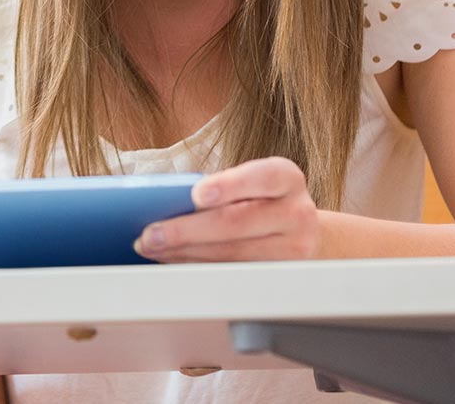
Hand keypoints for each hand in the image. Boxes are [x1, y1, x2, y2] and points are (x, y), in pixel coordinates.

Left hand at [136, 156, 320, 261]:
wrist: (303, 232)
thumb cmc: (263, 199)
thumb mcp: (252, 183)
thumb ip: (221, 186)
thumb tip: (166, 200)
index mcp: (286, 178)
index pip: (261, 177)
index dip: (229, 185)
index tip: (196, 194)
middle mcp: (297, 212)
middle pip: (238, 222)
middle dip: (187, 230)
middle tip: (151, 234)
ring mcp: (294, 249)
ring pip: (232, 254)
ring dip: (185, 253)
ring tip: (152, 248)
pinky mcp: (281, 278)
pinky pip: (233, 275)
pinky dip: (198, 267)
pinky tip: (174, 260)